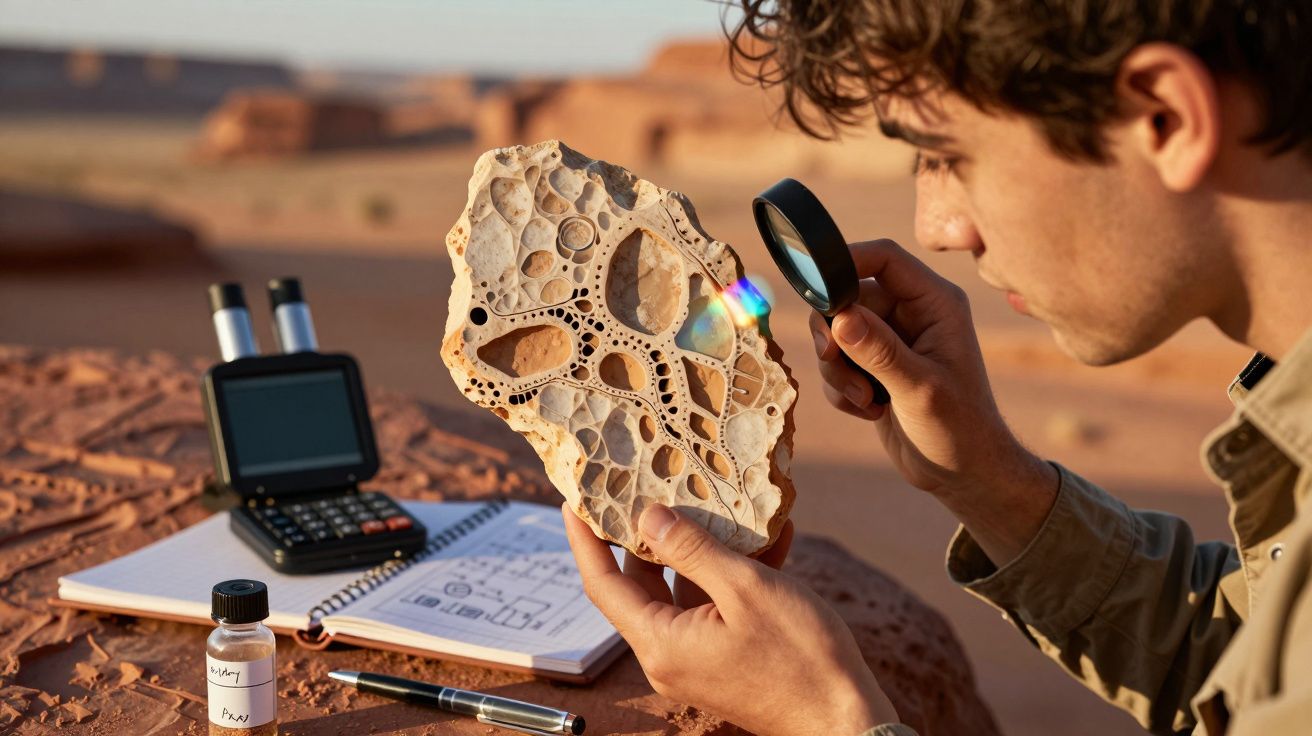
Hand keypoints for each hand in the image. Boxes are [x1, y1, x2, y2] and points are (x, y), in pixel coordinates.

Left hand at [564, 503, 898, 735]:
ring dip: (701, 546)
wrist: (847, 718)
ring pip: (683, 589)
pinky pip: (716, 604)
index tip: (574, 500)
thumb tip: (648, 517)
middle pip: (641, 583)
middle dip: (646, 532)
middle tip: (643, 485)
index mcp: (661, 642)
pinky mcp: (726, 655)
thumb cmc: (800, 657)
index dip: (585, 540)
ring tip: (712, 498)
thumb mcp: (744, 589)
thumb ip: (692, 550)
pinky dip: (732, 571)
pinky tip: (767, 538)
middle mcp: (670, 653)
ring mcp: (698, 656)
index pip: (603, 584)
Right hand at [811, 239, 1056, 560]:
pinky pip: (837, 362)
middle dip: (835, 337)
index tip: (815, 286)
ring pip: (836, 333)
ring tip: (866, 400)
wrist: (964, 475)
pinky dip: (842, 388)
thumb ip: (879, 351)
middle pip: (848, 297)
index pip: (884, 258)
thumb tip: (839, 318)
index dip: (846, 261)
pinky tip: (871, 410)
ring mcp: (893, 340)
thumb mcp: (920, 390)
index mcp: (935, 303)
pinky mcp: (875, 366)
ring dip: (838, 369)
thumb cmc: (960, 430)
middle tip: (835, 363)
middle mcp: (913, 313)